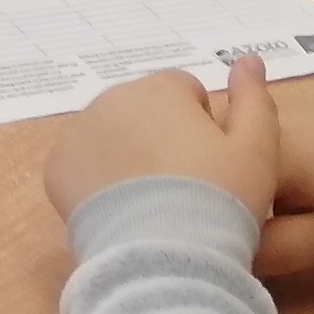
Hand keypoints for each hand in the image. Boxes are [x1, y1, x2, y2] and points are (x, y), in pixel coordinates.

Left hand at [46, 55, 278, 226]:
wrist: (165, 254)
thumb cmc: (219, 200)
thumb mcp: (257, 152)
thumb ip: (255, 101)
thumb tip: (249, 59)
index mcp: (160, 89)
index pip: (184, 91)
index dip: (202, 127)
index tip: (210, 163)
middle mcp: (112, 98)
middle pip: (143, 110)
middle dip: (161, 137)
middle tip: (183, 186)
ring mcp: (79, 131)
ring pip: (110, 135)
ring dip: (127, 155)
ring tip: (153, 202)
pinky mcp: (57, 167)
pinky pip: (80, 165)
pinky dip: (97, 181)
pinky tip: (122, 211)